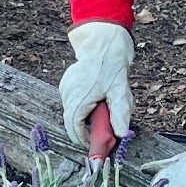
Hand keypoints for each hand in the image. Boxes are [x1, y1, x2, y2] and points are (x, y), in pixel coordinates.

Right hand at [59, 21, 133, 150]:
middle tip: (101, 129)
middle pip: (72, 121)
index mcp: (79, 98)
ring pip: (72, 112)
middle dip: (85, 129)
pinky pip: (72, 102)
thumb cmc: (112, 67)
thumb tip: (120, 134)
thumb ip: (119, 114)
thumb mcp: (120, 91)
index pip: (74, 127)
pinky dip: (82, 106)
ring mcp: (65, 88)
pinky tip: (94, 100)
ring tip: (100, 108)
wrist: (102, 44)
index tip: (94, 142)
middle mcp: (68, 94)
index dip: (83, 138)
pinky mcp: (65, 84)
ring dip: (84, 116)